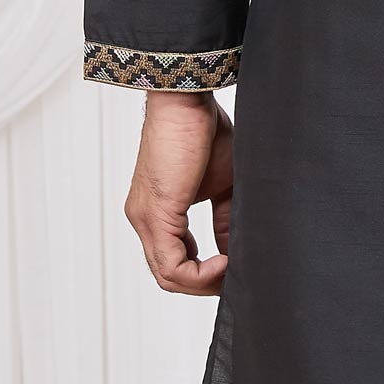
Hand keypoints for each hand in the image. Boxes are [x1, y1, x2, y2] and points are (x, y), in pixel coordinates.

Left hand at [124, 92, 233, 293]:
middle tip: (240, 278)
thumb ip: (226, 222)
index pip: (176, 262)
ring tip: (237, 269)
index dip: (208, 275)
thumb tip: (237, 253)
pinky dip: (202, 273)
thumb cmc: (204, 129)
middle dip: (208, 285)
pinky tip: (228, 261)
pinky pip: (172, 265)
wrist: (187, 98)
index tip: (238, 269)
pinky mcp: (155, 214)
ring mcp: (145, 219)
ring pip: (169, 277)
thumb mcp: (223, 186)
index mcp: (158, 213)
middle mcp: (144, 220)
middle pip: (170, 277)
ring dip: (206, 282)